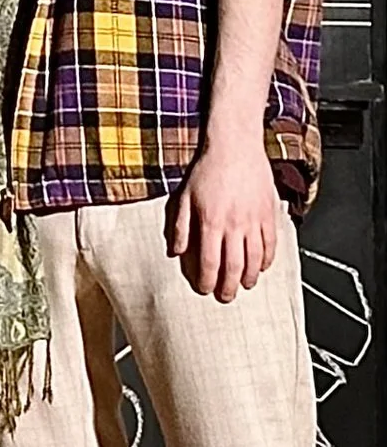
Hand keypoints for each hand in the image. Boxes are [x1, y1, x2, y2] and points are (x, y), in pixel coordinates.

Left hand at [167, 135, 277, 300]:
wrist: (235, 148)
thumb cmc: (207, 170)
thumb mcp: (184, 197)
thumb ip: (181, 227)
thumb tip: (176, 252)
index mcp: (211, 222)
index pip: (210, 261)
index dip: (208, 280)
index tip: (205, 290)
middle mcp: (235, 225)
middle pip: (234, 265)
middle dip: (229, 286)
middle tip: (226, 298)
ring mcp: (254, 220)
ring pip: (255, 258)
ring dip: (249, 276)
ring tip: (244, 286)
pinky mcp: (269, 214)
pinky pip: (271, 243)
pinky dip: (268, 259)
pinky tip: (262, 267)